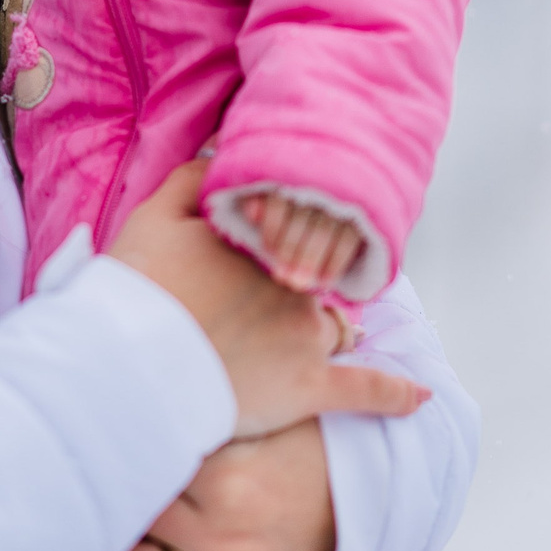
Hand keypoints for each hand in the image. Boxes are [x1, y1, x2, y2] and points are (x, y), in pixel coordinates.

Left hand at [95, 420, 334, 550]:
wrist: (359, 496)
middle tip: (113, 480)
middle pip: (135, 519)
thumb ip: (193, 415)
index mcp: (227, 479)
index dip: (122, 453)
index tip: (110, 443)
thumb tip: (120, 411)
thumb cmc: (295, 448)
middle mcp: (228, 537)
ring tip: (112, 530)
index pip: (141, 467)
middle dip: (120, 497)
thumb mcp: (251, 418)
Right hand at [109, 158, 424, 439]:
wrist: (131, 365)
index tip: (268, 257)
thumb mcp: (154, 217)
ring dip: (339, 330)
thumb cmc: (136, 292)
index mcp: (260, 243)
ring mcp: (305, 335)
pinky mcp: (309, 386)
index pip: (287, 235)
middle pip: (315, 282)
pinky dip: (394, 394)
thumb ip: (193, 180)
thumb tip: (223, 152)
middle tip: (278, 308)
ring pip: (338, 326)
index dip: (277, 246)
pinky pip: (366, 390)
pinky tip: (418, 398)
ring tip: (334, 340)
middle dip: (306, 290)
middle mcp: (292, 284)